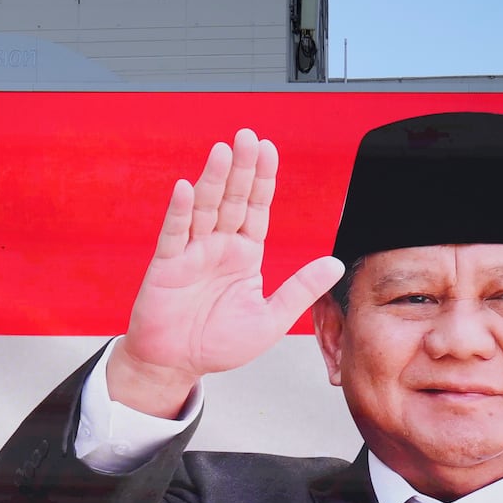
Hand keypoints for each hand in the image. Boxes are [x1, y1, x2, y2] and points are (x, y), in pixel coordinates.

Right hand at [107, 128, 344, 417]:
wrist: (176, 365)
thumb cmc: (216, 345)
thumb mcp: (270, 319)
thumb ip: (300, 289)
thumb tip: (336, 264)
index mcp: (244, 255)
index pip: (257, 209)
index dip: (263, 179)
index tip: (269, 150)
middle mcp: (218, 247)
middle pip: (232, 199)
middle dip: (241, 168)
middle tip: (248, 137)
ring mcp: (191, 253)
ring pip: (205, 208)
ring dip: (214, 180)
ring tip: (223, 152)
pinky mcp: (166, 266)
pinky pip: (174, 233)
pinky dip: (180, 211)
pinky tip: (186, 189)